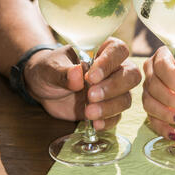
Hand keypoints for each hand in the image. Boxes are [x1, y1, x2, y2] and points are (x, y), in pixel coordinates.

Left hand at [24, 38, 140, 129]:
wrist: (43, 86)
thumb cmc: (49, 68)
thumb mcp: (50, 68)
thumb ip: (63, 72)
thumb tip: (77, 74)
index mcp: (102, 49)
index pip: (118, 50)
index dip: (109, 63)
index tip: (91, 77)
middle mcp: (113, 68)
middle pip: (131, 75)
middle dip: (114, 87)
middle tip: (90, 96)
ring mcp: (112, 90)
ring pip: (126, 97)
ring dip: (110, 107)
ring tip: (88, 112)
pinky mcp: (107, 108)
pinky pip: (117, 116)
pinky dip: (108, 121)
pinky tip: (95, 124)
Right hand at [142, 46, 174, 140]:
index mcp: (162, 56)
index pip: (161, 66)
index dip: (173, 81)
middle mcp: (150, 71)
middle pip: (153, 86)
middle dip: (172, 100)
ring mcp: (148, 88)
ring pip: (149, 103)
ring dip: (166, 115)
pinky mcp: (151, 104)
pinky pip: (151, 117)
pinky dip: (162, 128)